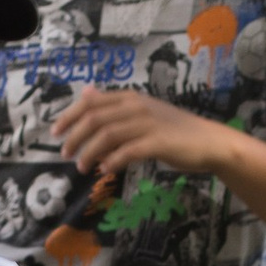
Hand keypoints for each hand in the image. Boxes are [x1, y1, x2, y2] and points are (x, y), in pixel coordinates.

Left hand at [52, 84, 227, 192]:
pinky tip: (104, 170)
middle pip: (95, 118)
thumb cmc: (174, 131)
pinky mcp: (158, 142)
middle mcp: (137, 106)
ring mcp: (148, 123)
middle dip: (75, 136)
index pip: (91, 102)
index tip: (55, 132)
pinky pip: (128, 151)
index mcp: (130, 97)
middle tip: (65, 154)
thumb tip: (86, 94)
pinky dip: (112, 161)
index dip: (69, 116)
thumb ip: (114, 106)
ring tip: (81, 167)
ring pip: (108, 135)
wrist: (209, 142)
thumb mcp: (142, 113)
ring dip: (90, 152)